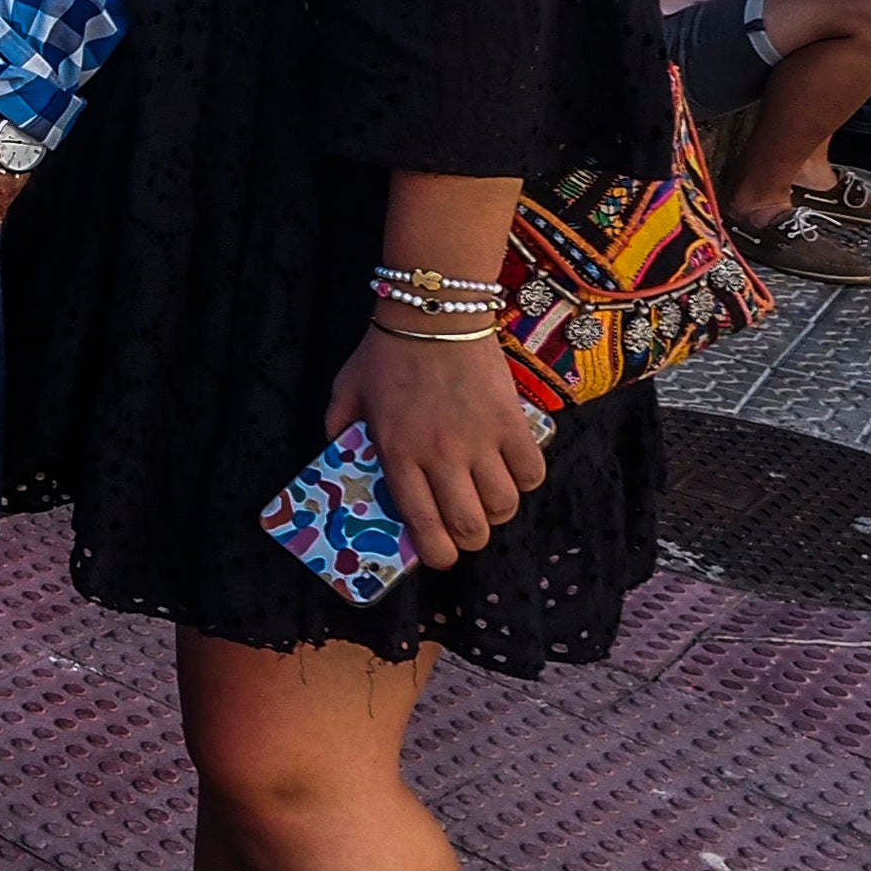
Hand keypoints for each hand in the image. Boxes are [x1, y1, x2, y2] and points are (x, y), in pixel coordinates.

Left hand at [324, 321, 548, 569]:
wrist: (433, 314)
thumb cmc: (385, 354)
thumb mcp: (346, 393)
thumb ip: (338, 429)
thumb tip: (338, 458)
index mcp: (398, 454)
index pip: (422, 523)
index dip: (436, 552)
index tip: (440, 556)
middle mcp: (441, 456)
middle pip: (470, 525)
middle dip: (470, 539)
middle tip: (466, 529)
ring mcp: (480, 441)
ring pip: (504, 505)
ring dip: (498, 511)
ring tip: (489, 499)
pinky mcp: (512, 422)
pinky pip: (533, 472)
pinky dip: (527, 480)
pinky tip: (514, 470)